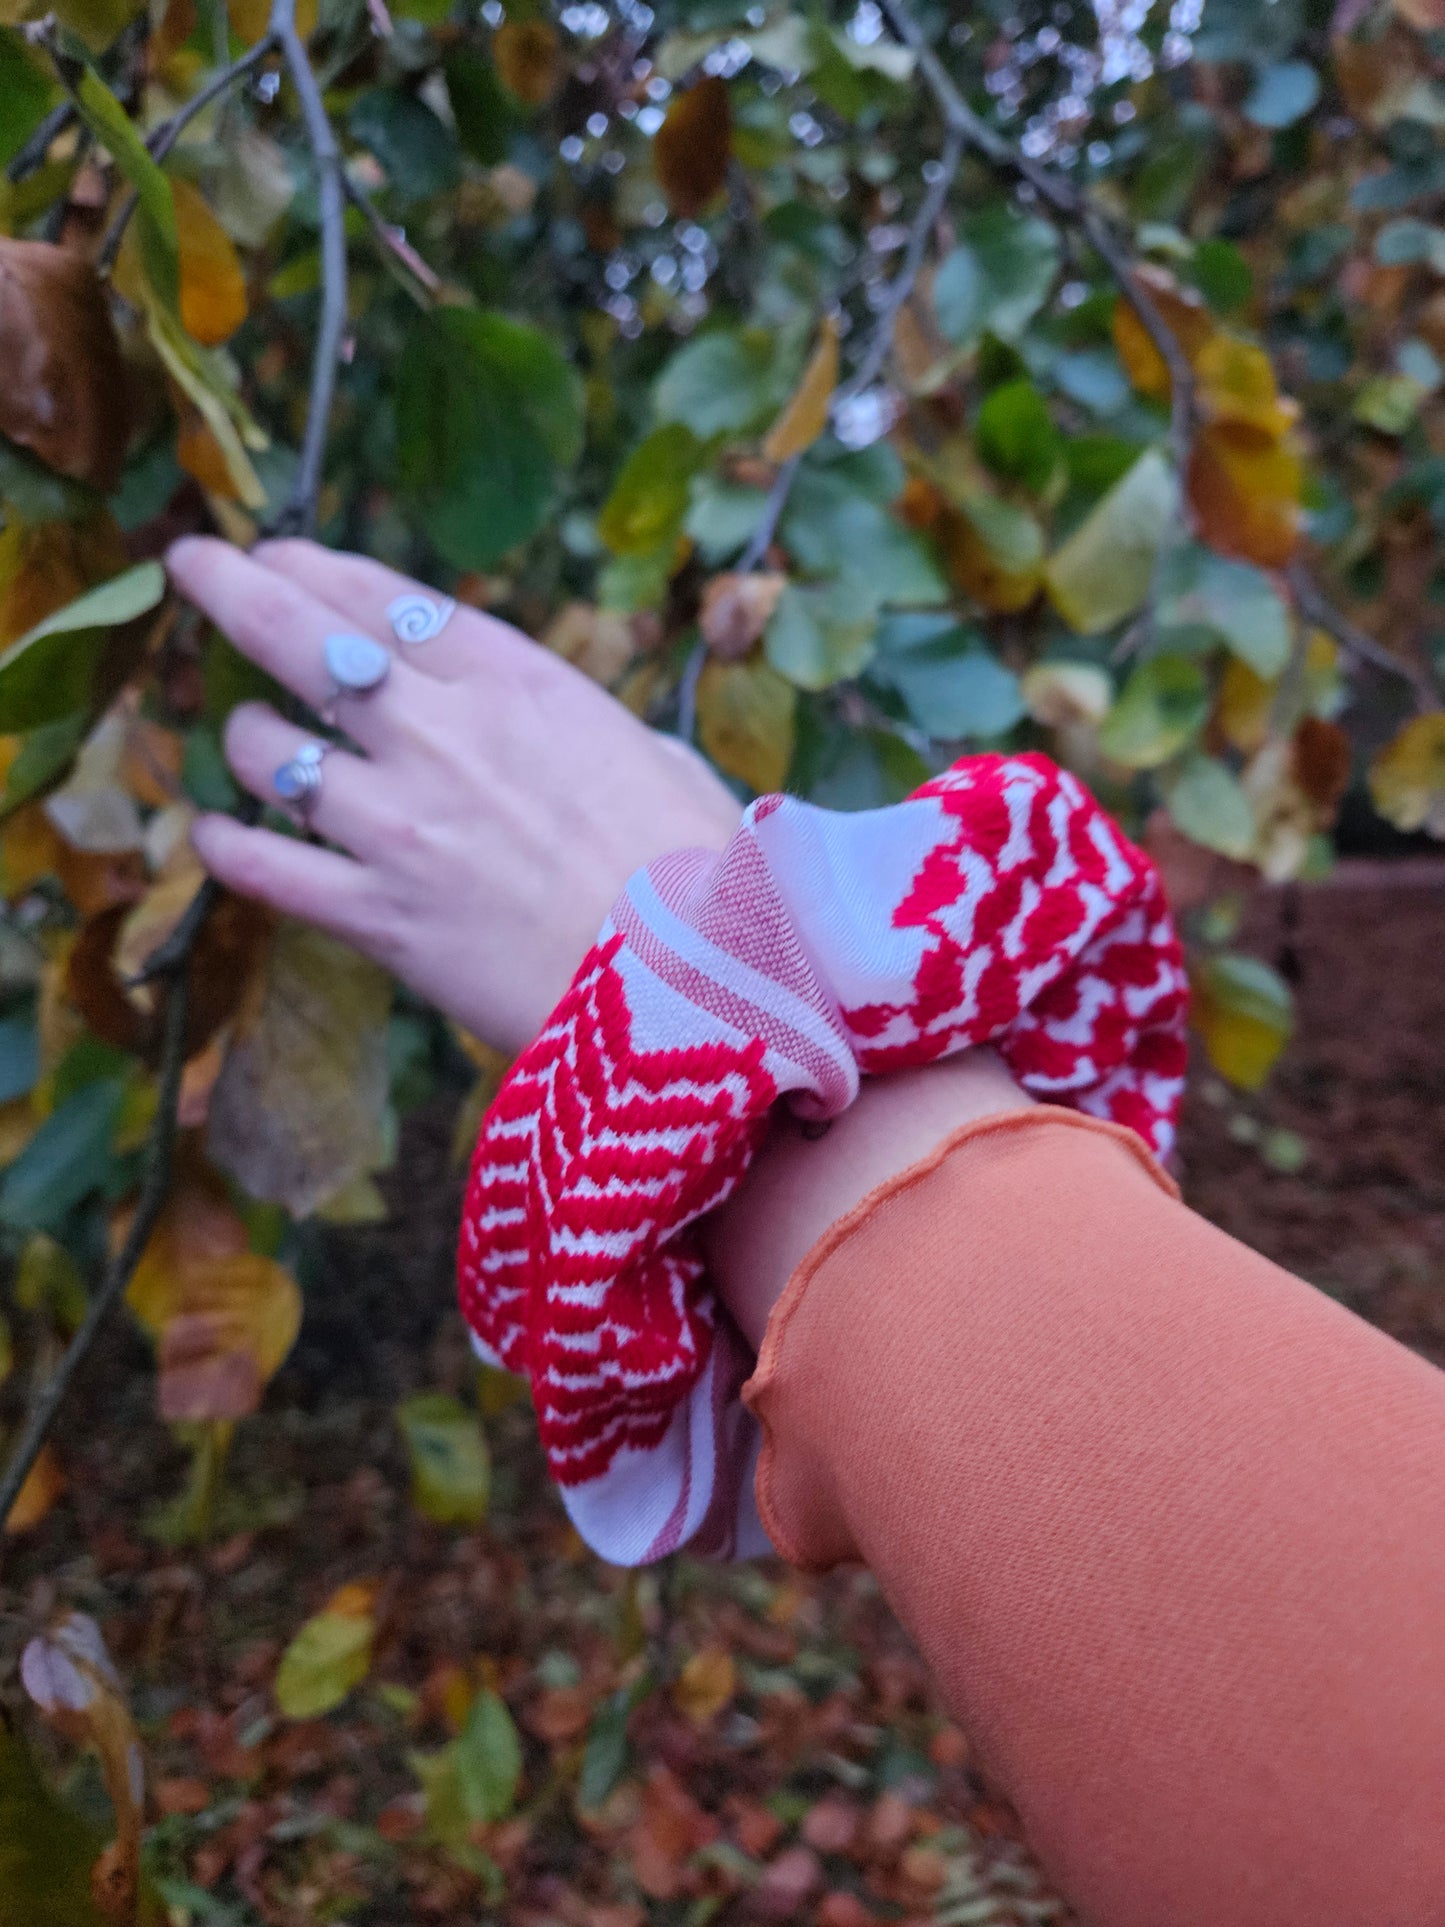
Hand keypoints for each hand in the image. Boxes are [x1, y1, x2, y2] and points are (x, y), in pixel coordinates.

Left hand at [165, 537, 742, 1052]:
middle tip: (192, 566)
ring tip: (246, 740)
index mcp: (519, 685)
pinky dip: (227, 847)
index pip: (384, 598)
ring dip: (243, 737)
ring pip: (268, 753)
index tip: (273, 554)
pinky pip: (266, 868)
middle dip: (231, 590)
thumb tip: (589, 738)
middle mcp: (443, 738)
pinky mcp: (380, 918)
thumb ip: (594, 735)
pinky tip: (213, 836)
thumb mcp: (663, 763)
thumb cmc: (702, 877)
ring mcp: (401, 828)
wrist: (692, 990)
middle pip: (301, 639)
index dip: (313, 567)